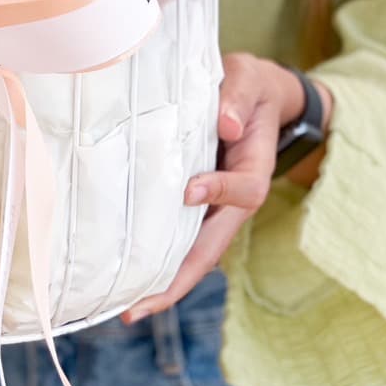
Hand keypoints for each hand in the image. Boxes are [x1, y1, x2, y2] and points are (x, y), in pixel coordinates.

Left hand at [122, 53, 326, 321]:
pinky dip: (158, 258)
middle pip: (212, 248)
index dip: (219, 192)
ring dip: (163, 281)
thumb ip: (239, 98)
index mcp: (256, 168)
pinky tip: (128, 275)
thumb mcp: (251, 80)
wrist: (259, 97)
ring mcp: (215, 208)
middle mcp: (235, 199)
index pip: (244, 190)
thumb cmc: (251, 87)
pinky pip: (179, 237)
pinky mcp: (197, 205)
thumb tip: (226, 124)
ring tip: (126, 305)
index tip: (189, 191)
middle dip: (178, 279)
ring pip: (193, 253)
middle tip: (138, 306)